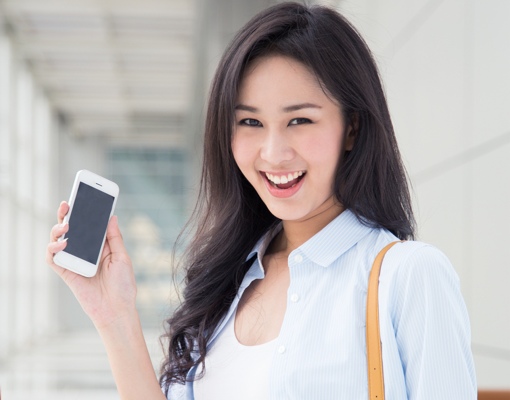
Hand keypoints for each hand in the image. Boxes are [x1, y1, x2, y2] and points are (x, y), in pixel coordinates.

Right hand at [46, 201, 136, 328]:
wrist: (116, 310)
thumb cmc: (123, 285)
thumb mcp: (122, 257)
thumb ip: (114, 238)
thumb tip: (111, 216)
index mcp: (100, 246)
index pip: (90, 224)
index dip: (85, 211)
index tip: (85, 196)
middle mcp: (85, 251)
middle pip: (72, 229)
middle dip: (67, 214)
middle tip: (68, 204)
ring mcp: (74, 261)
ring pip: (58, 240)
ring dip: (58, 229)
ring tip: (66, 225)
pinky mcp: (66, 272)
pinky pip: (53, 258)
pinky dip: (53, 249)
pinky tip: (62, 243)